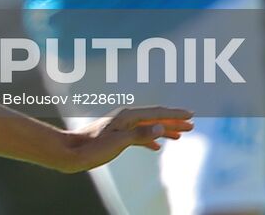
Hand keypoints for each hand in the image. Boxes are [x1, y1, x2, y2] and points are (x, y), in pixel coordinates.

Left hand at [62, 106, 193, 171]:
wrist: (72, 152)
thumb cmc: (94, 147)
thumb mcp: (119, 142)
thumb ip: (141, 134)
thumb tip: (162, 126)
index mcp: (128, 116)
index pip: (157, 113)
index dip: (175, 114)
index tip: (191, 114)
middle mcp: (125, 118)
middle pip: (155, 118)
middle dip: (174, 122)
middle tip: (192, 126)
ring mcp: (121, 127)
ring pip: (148, 127)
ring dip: (164, 130)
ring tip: (180, 136)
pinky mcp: (117, 137)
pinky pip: (139, 136)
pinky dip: (151, 140)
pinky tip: (157, 147)